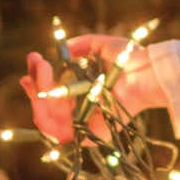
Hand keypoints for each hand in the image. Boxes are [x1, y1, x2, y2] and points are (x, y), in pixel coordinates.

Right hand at [20, 35, 167, 143]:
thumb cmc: (129, 59)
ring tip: (43, 69)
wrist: (145, 73)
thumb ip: (82, 45)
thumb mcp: (102, 46)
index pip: (51, 93)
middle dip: (35, 82)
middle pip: (43, 106)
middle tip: (36, 60)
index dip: (39, 79)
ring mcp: (80, 124)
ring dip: (37, 93)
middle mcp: (78, 110)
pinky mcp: (85, 135)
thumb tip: (63, 47)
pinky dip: (43, 115)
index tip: (35, 59)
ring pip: (44, 117)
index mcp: (81, 93)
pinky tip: (42, 92)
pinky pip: (55, 134)